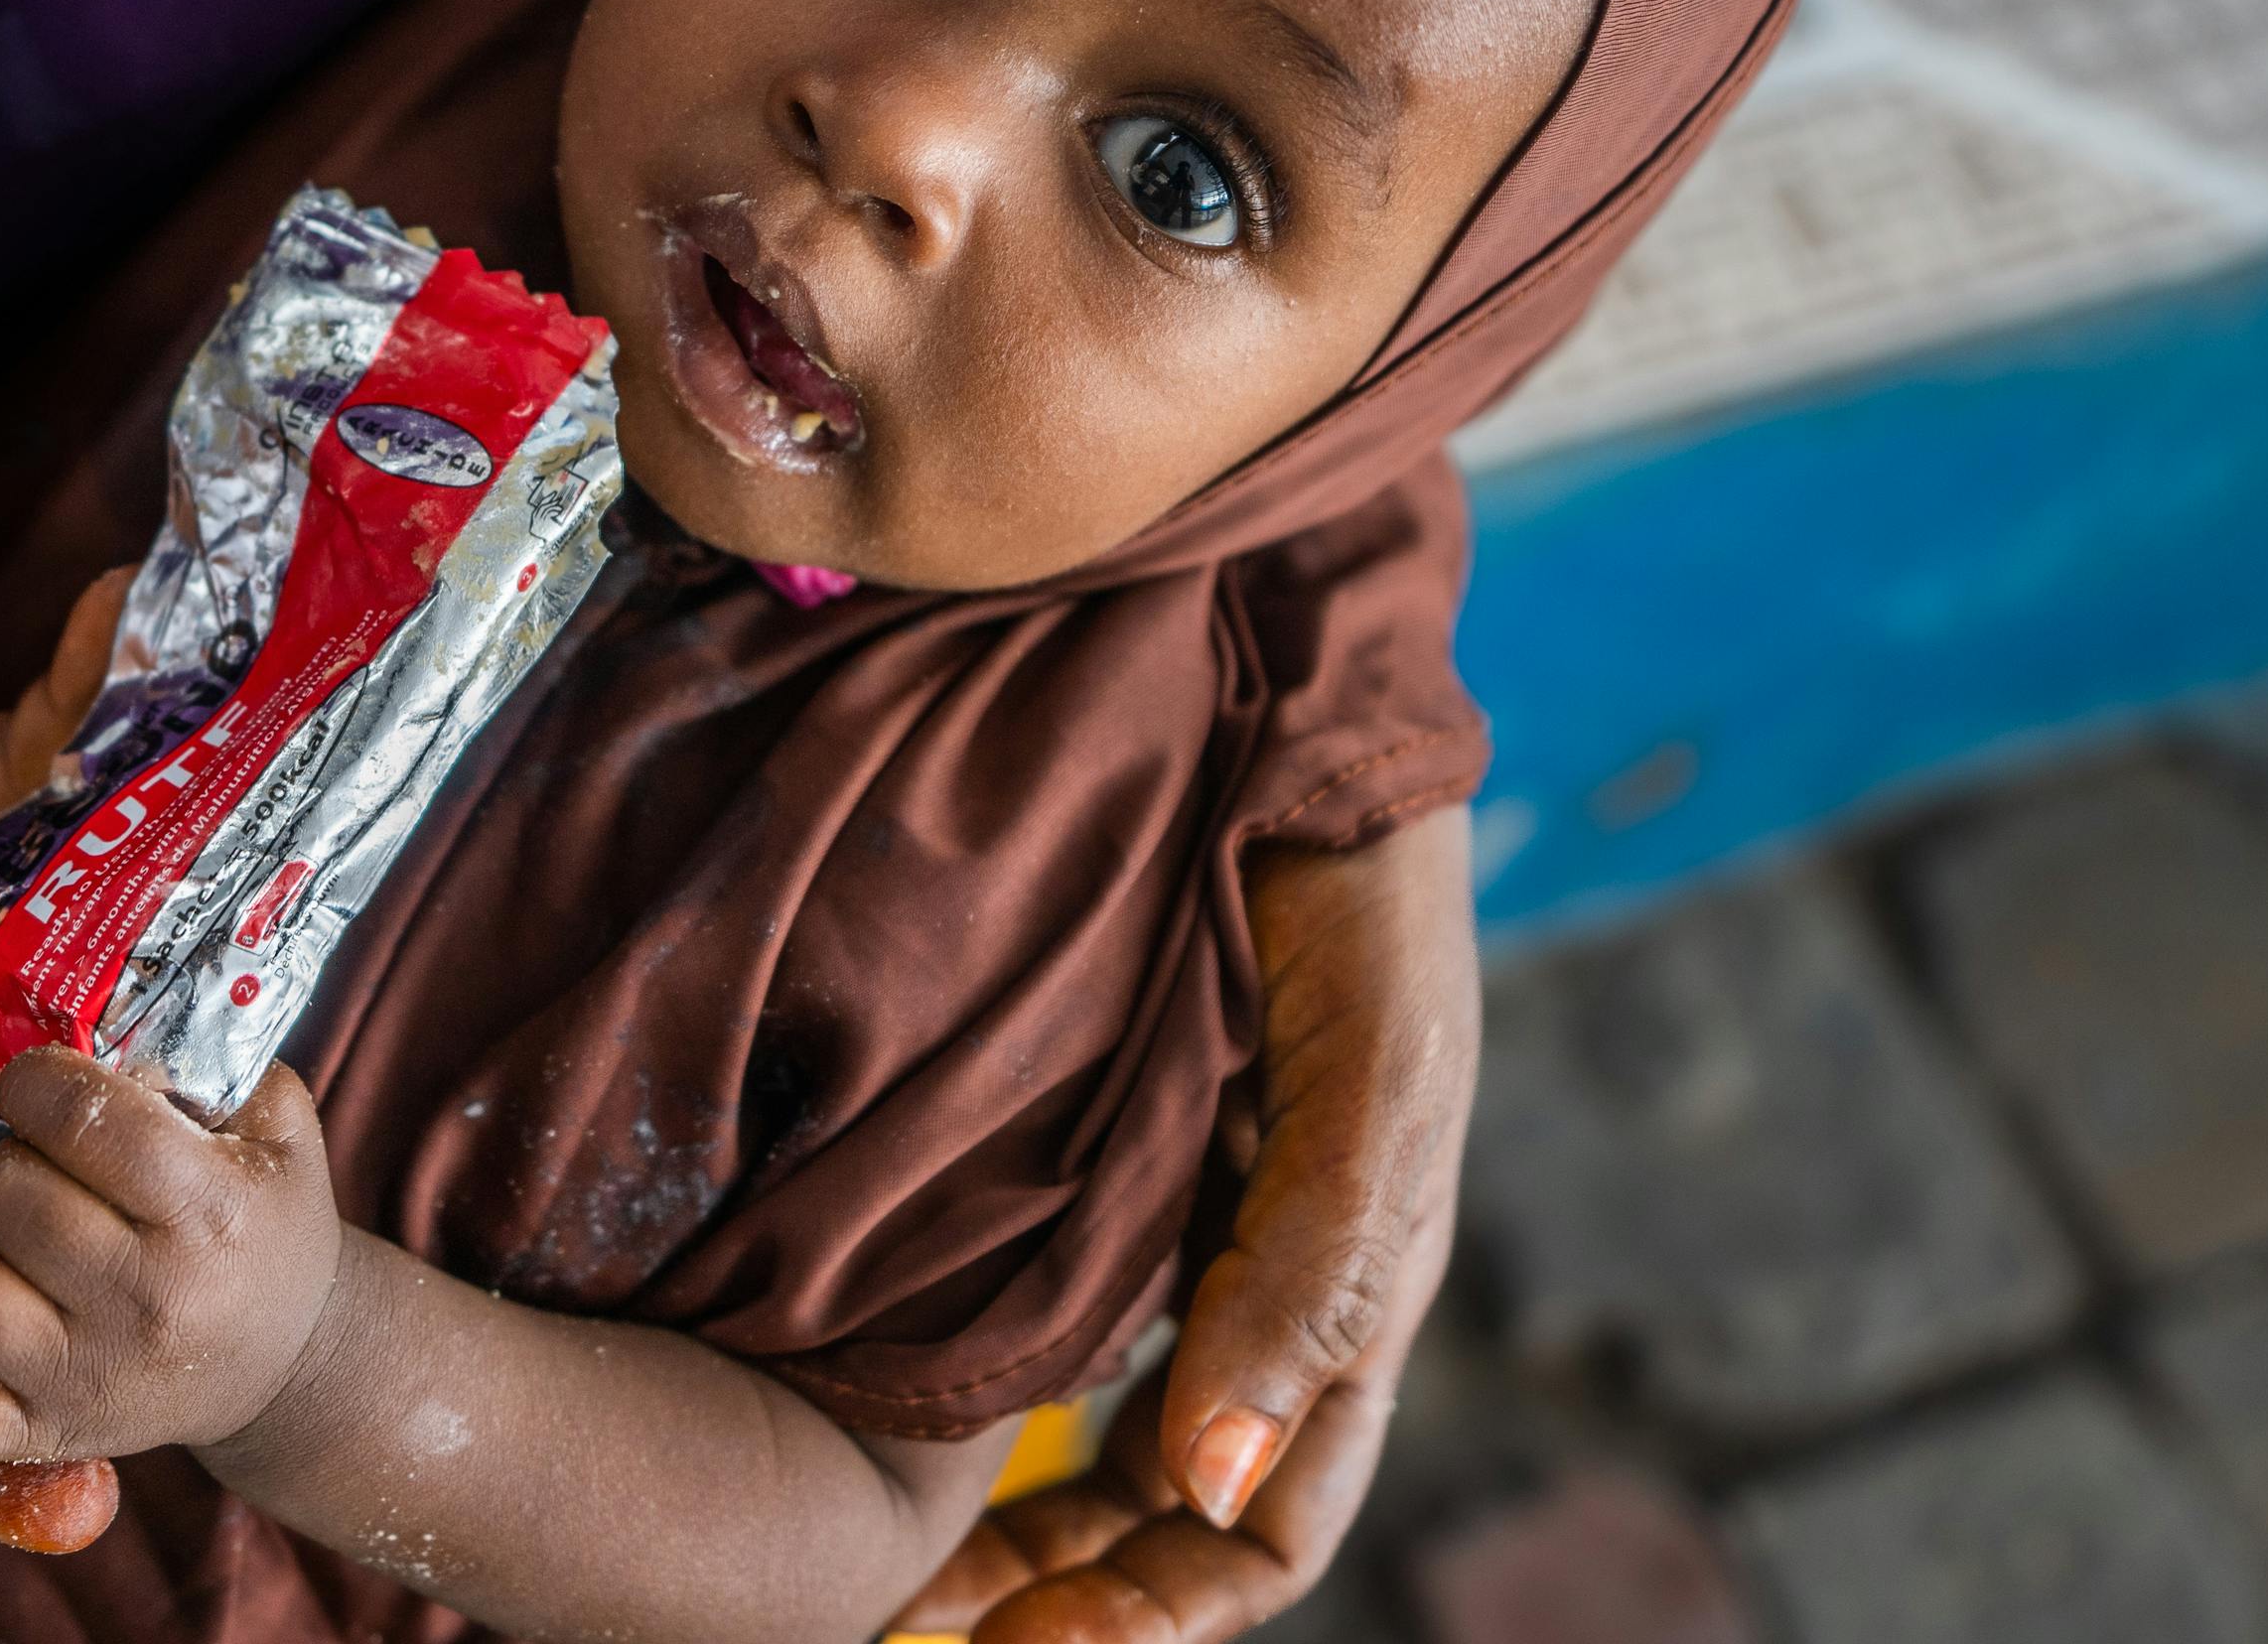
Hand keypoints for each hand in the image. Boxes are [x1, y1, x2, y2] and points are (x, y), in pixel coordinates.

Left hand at [0, 1049, 345, 1463]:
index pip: (87, 1120)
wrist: (285, 1363)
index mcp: (210, 1214)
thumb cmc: (268, 1225)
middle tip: (29, 1157)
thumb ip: (205, 1054)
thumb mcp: (275, 1126)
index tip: (35, 1083)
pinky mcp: (37, 1433)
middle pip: (10, 1194)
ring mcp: (83, 1377)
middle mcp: (146, 1302)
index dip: (37, 1081)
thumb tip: (95, 1009)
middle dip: (5, 1154)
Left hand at [898, 806, 1476, 1640]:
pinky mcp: (1113, 1146)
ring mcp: (1188, 1215)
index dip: (1167, 1610)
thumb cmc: (1355, 894)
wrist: (1283, 714)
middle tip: (937, 1629)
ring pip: (1114, 1430)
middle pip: (1179, 1507)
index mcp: (1352, 1293)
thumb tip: (1215, 1479)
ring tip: (902, 1571)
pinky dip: (995, 1389)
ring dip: (1027, 1523)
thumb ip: (1309, 1270)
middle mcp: (1267, 1279)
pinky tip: (898, 1398)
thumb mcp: (1369, 1077)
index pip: (1273, 1523)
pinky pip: (1056, 1308)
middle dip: (1077, 1595)